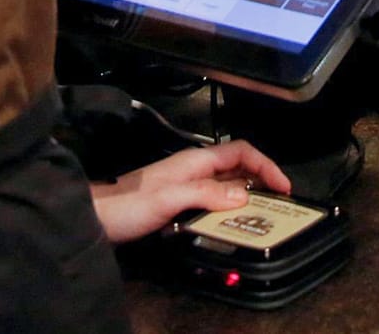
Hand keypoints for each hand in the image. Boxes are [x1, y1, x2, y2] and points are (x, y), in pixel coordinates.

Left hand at [90, 141, 291, 244]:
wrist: (94, 217)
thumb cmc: (127, 204)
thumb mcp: (169, 198)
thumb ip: (206, 194)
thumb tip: (245, 195)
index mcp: (196, 160)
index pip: (241, 151)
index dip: (266, 165)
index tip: (284, 187)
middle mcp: (194, 170)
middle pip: (238, 168)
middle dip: (262, 181)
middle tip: (280, 205)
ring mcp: (186, 186)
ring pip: (227, 186)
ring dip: (246, 197)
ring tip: (262, 216)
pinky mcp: (179, 204)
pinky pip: (213, 202)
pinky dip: (228, 210)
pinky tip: (231, 225)